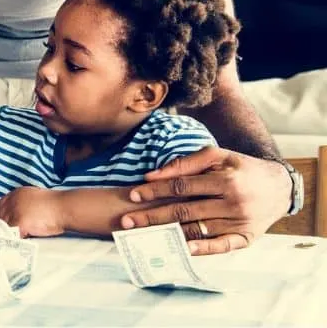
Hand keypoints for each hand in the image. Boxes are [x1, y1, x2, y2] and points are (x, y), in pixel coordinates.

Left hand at [0, 186, 65, 237]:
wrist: (65, 207)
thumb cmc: (56, 205)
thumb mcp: (36, 198)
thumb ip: (24, 204)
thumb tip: (18, 216)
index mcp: (16, 193)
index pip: (0, 206)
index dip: (3, 217)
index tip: (6, 225)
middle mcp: (13, 200)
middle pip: (0, 217)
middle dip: (4, 227)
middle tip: (11, 236)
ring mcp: (15, 211)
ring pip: (4, 227)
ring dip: (9, 234)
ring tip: (16, 240)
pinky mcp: (19, 222)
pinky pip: (11, 235)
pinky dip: (14, 240)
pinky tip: (20, 243)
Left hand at [122, 147, 290, 254]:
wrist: (280, 187)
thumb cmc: (242, 168)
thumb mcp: (218, 156)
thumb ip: (185, 163)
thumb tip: (151, 175)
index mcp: (225, 180)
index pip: (181, 186)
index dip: (156, 190)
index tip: (133, 195)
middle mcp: (233, 203)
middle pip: (184, 210)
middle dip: (152, 216)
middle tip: (126, 221)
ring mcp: (239, 223)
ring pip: (197, 229)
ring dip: (167, 234)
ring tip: (142, 237)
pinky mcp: (245, 238)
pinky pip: (220, 246)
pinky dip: (201, 249)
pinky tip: (180, 250)